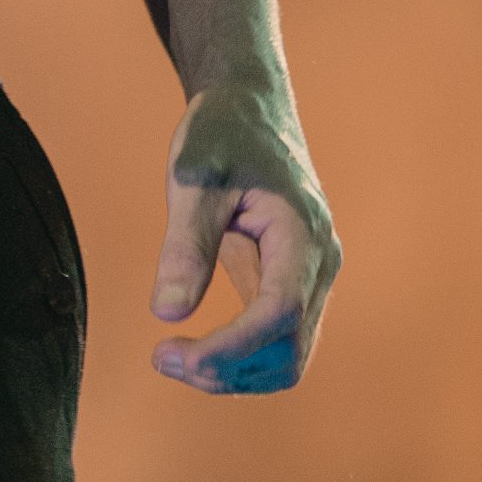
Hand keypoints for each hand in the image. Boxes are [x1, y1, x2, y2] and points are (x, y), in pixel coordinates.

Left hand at [150, 84, 339, 393]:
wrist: (249, 108)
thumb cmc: (223, 133)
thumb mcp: (194, 178)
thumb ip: (185, 244)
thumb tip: (167, 311)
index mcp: (302, 233)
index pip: (280, 312)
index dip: (230, 346)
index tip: (171, 353)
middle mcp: (319, 262)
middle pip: (289, 348)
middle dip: (228, 368)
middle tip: (162, 357)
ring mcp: (311, 276)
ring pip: (288, 356)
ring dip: (234, 372)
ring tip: (172, 357)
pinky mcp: (292, 283)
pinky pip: (277, 340)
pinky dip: (240, 359)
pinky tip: (194, 350)